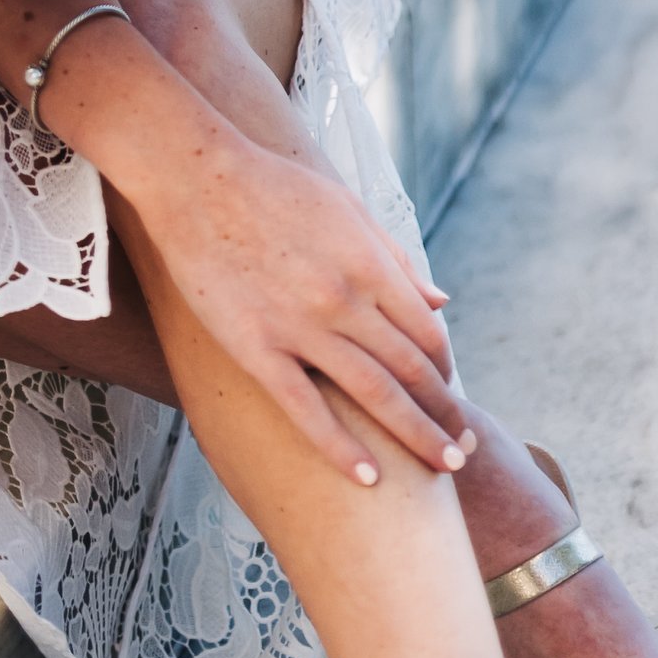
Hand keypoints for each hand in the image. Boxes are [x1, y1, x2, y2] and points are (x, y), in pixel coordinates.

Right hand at [120, 111, 470, 485]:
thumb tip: (441, 300)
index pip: (427, 333)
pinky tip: (367, 479)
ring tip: (442, 470)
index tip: (449, 394)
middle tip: (462, 453)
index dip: (445, 370)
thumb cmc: (273, 187)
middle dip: (444, 416)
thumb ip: (395, 257)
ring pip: (374, 396)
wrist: (195, 179)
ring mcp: (300, 327)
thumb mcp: (346, 208)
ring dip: (415, 437)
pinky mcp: (256, 348)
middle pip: (411, 372)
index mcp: (369, 263)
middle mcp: (344, 299)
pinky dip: (341, 448)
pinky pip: (306, 410)